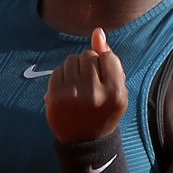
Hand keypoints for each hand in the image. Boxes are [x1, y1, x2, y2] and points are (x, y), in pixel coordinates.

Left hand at [45, 27, 127, 143]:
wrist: (85, 140)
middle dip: (89, 63)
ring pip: (72, 59)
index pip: (108, 56)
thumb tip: (97, 31)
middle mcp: (95, 93)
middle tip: (91, 81)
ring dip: (76, 67)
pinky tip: (68, 88)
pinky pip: (58, 70)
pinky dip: (63, 75)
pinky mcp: (55, 97)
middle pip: (89, 55)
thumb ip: (110, 59)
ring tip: (79, 84)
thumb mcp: (117, 88)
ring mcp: (73, 95)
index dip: (105, 63)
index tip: (104, 77)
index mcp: (115, 92)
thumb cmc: (105, 110)